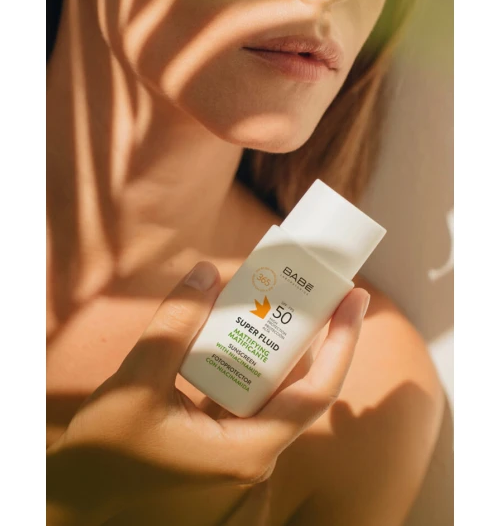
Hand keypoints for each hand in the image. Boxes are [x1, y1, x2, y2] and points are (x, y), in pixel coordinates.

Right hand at [47, 261, 369, 524]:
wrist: (75, 513)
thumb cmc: (101, 464)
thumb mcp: (133, 385)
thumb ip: (172, 325)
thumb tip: (206, 273)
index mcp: (245, 452)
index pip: (316, 393)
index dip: (342, 342)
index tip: (355, 299)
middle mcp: (252, 460)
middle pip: (296, 389)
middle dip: (308, 336)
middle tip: (308, 289)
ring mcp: (235, 460)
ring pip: (268, 397)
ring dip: (272, 351)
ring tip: (271, 303)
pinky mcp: (216, 453)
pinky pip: (242, 407)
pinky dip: (244, 371)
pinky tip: (232, 339)